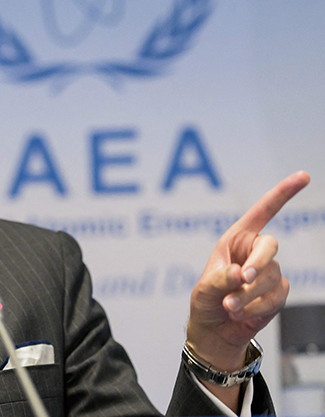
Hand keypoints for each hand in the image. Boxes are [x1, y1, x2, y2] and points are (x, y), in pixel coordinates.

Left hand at [187, 170, 308, 374]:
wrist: (215, 331)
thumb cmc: (205, 303)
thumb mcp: (204, 289)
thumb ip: (219, 280)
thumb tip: (239, 275)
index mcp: (236, 239)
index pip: (263, 211)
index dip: (283, 193)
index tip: (304, 176)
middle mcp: (255, 251)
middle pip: (270, 246)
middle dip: (256, 264)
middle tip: (240, 280)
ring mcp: (269, 272)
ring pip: (271, 276)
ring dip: (249, 295)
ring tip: (230, 306)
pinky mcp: (277, 293)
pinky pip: (276, 296)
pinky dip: (257, 307)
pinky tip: (241, 313)